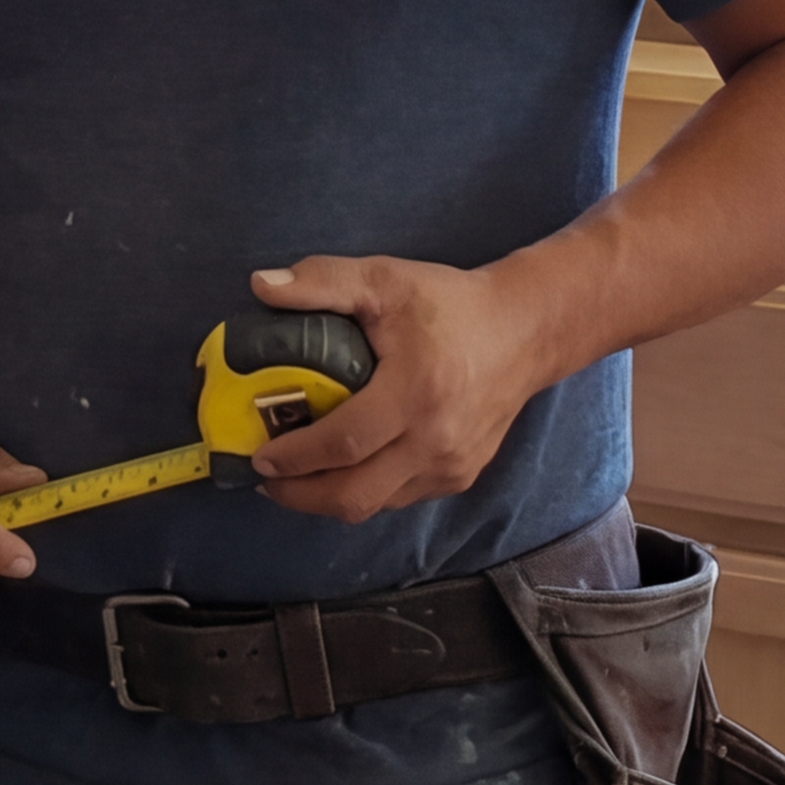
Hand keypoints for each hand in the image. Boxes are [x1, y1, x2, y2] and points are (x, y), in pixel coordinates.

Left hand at [238, 254, 553, 522]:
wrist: (525, 331)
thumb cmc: (449, 305)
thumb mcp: (384, 279)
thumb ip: (322, 281)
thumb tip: (260, 286)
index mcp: (416, 393)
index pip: (344, 444)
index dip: (296, 458)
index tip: (259, 456)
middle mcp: (435, 442)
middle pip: (356, 495)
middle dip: (301, 496)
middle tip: (266, 480)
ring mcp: (451, 466)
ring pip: (376, 504)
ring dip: (328, 498)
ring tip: (295, 477)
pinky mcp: (461, 476)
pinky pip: (400, 498)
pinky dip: (364, 491)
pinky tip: (341, 470)